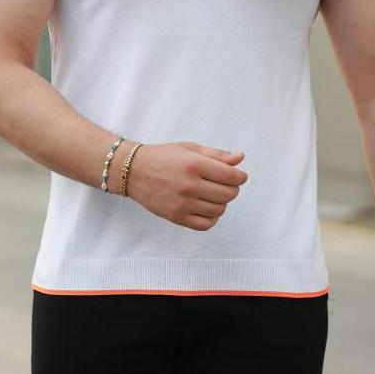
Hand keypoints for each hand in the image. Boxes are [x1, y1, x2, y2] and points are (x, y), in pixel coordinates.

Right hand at [126, 141, 247, 230]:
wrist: (134, 171)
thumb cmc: (163, 157)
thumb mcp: (189, 148)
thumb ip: (217, 154)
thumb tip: (240, 158)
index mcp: (194, 164)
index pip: (231, 176)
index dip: (240, 177)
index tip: (239, 176)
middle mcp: (189, 185)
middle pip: (228, 194)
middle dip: (233, 189)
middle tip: (227, 184)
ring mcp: (182, 203)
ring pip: (219, 210)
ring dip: (222, 202)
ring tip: (213, 194)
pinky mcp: (176, 217)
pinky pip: (206, 224)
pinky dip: (212, 218)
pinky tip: (208, 207)